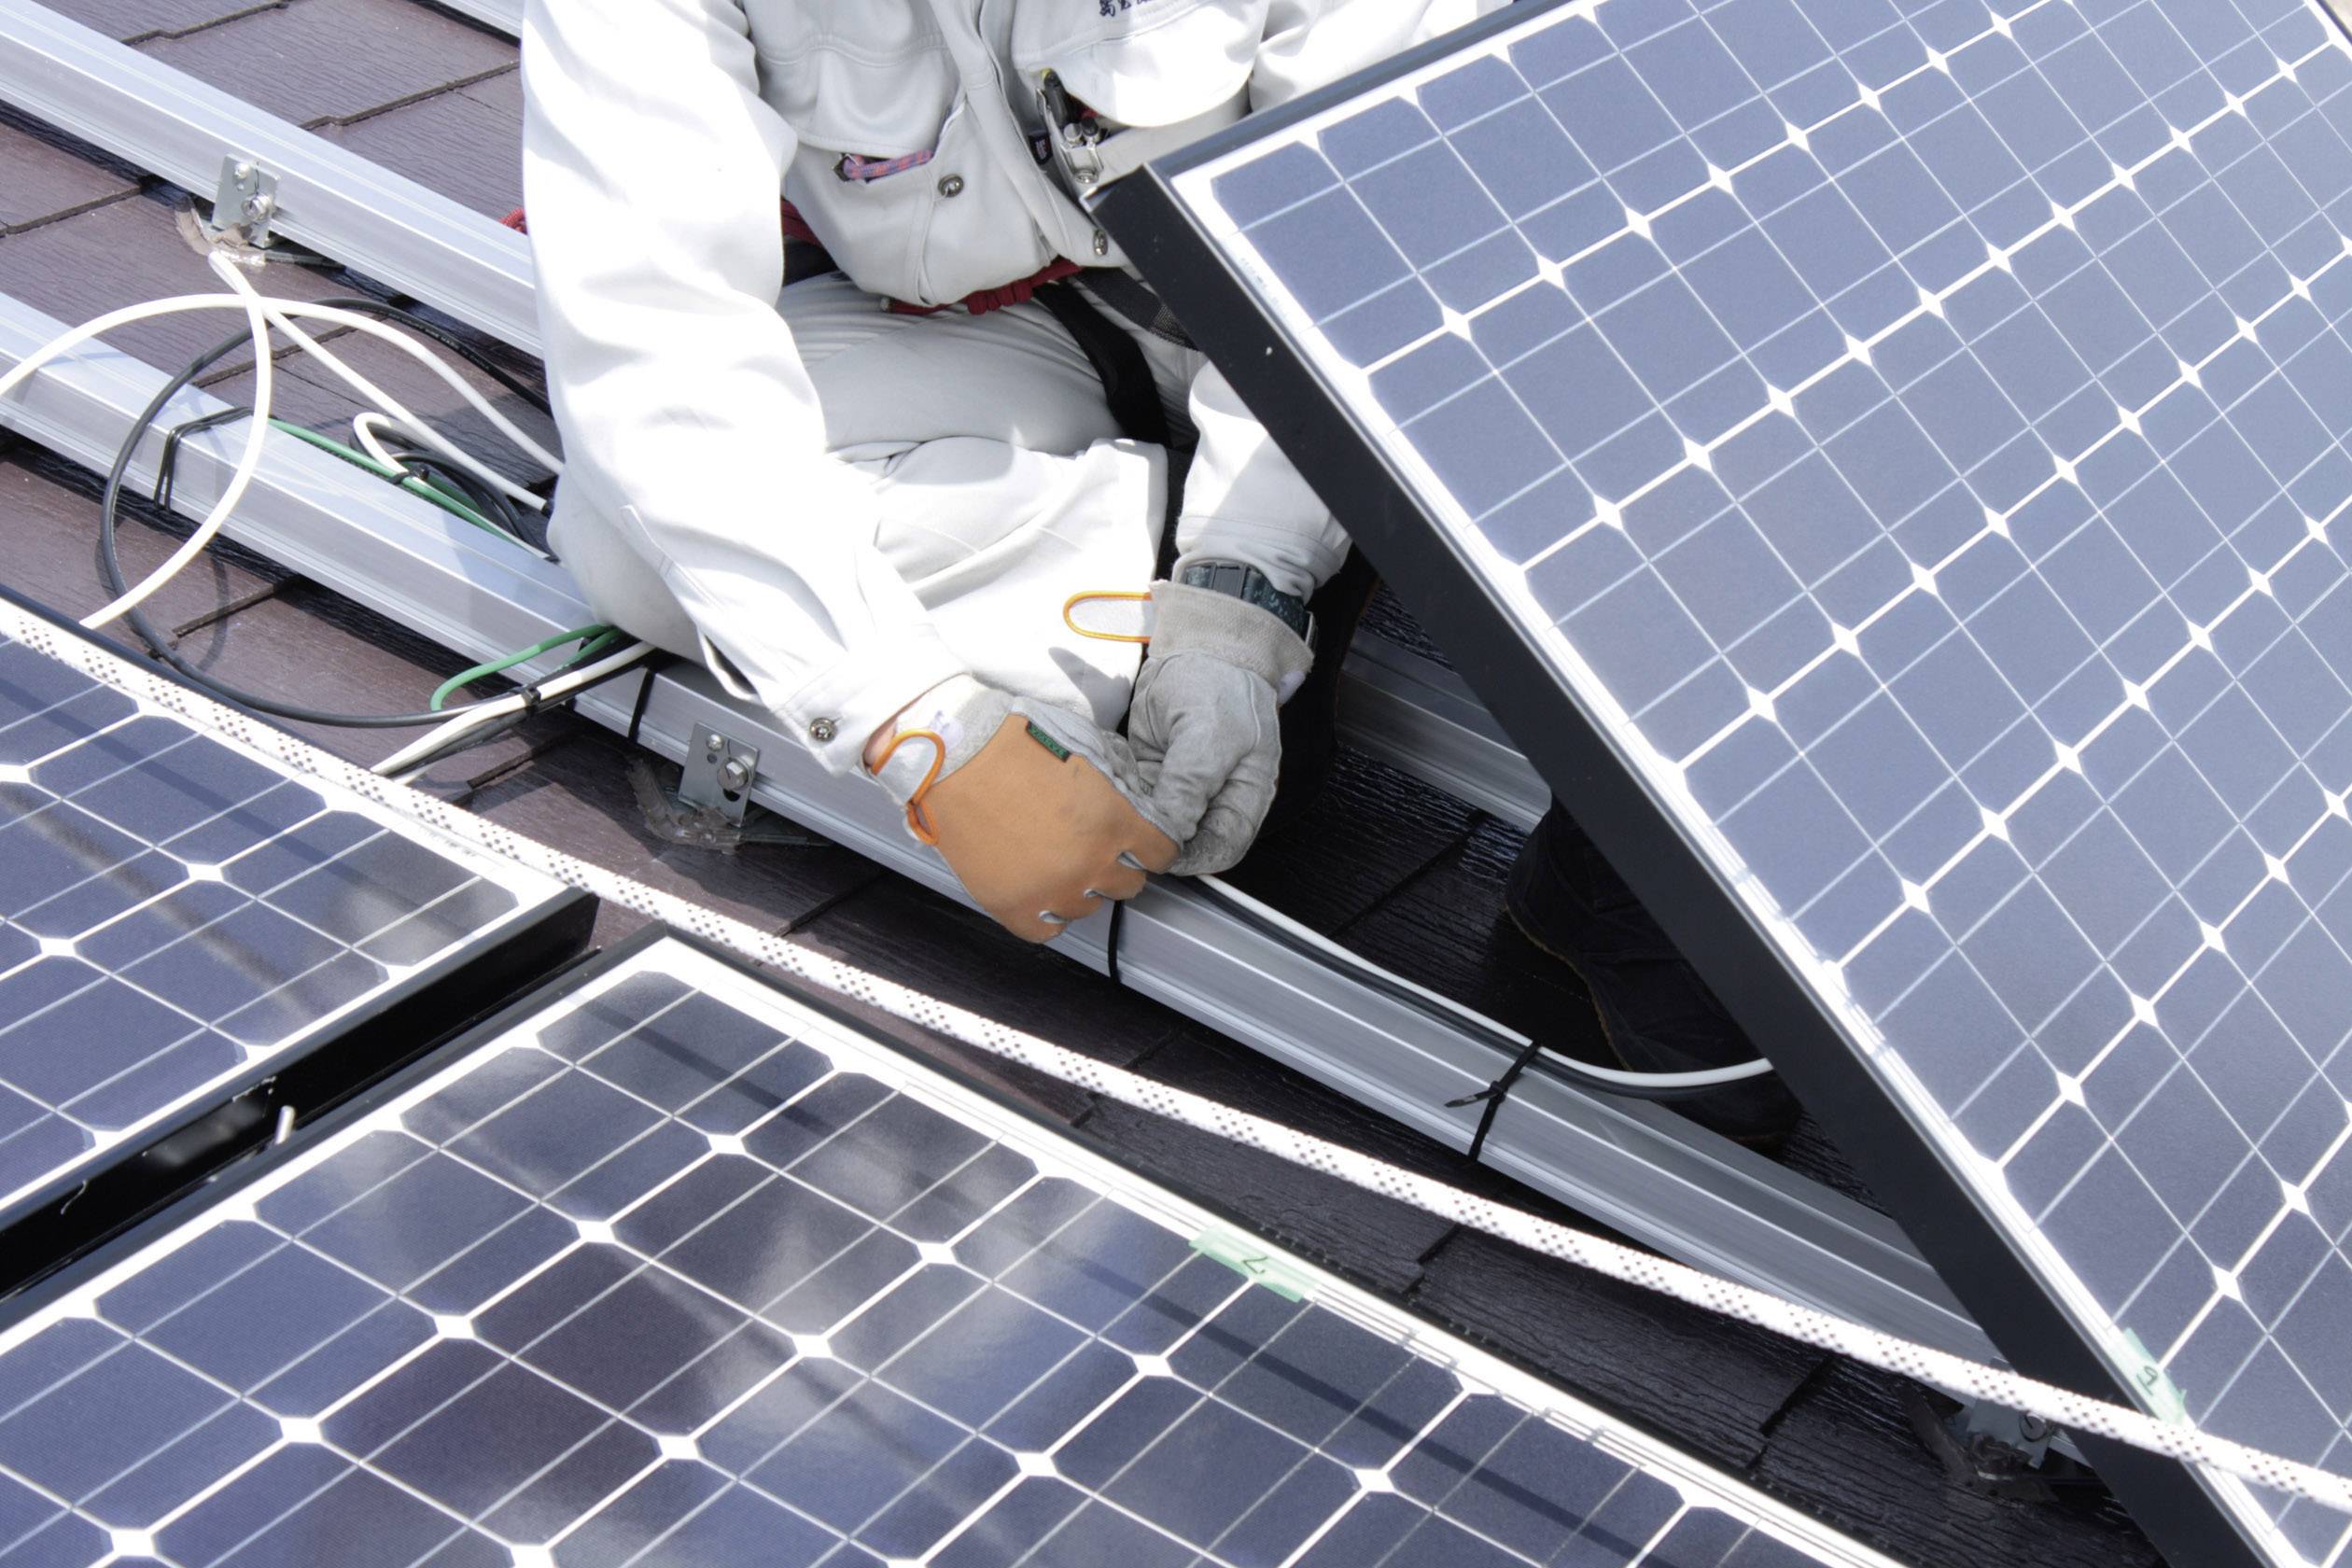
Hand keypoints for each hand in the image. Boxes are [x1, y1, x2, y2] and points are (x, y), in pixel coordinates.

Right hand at [869, 677, 1177, 941]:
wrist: (954, 758)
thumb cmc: (1014, 744)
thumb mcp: (1084, 751)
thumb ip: (1116, 787)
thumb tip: (1132, 804)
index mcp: (1113, 820)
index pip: (1162, 854)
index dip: (1153, 846)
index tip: (1143, 845)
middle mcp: (1089, 862)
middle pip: (1129, 885)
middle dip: (1118, 867)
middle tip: (1098, 850)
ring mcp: (1051, 889)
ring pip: (1088, 907)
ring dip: (1081, 888)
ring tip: (1060, 865)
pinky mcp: (1012, 906)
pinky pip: (1046, 929)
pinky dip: (1048, 915)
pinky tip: (1043, 895)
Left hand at [1129, 580, 1311, 874]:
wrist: (1201, 640)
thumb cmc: (1221, 684)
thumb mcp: (1209, 737)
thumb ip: (1189, 788)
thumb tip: (1170, 835)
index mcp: (1244, 795)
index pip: (1222, 847)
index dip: (1193, 859)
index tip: (1159, 857)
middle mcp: (1213, 796)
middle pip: (1184, 839)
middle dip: (1156, 839)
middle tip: (1126, 835)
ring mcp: (1182, 783)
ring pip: (1155, 819)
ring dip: (1132, 817)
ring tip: (1111, 806)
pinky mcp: (1154, 767)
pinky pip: (1135, 793)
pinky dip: (1119, 792)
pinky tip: (1106, 784)